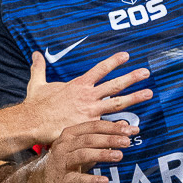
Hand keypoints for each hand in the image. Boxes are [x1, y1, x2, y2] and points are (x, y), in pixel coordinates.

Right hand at [23, 50, 150, 146]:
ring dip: (134, 98)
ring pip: (117, 102)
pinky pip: (109, 125)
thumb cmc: (36, 105)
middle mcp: (87, 95)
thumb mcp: (37, 83)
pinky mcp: (89, 125)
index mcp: (78, 84)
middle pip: (114, 84)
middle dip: (131, 78)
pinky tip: (134, 127)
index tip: (127, 56)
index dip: (114, 61)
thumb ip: (39, 68)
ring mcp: (90, 110)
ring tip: (149, 93)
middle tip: (146, 73)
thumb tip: (35, 54)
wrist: (33, 122)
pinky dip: (121, 126)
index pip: (100, 69)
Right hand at [33, 118, 133, 182]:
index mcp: (70, 133)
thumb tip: (125, 125)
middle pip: (89, 139)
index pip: (93, 126)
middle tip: (127, 142)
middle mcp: (64, 145)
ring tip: (120, 156)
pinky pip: (78, 179)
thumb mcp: (85, 145)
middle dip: (109, 139)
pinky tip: (105, 181)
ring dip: (102, 154)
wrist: (45, 179)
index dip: (113, 127)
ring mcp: (62, 161)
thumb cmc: (69, 159)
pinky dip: (91, 180)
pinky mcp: (62, 179)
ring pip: (83, 155)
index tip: (132, 130)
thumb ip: (104, 135)